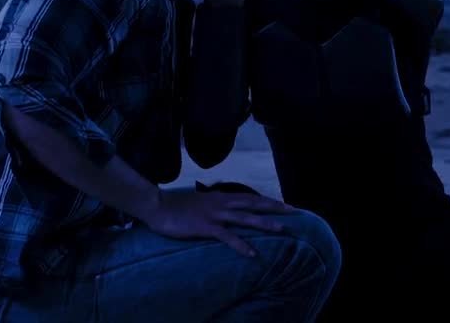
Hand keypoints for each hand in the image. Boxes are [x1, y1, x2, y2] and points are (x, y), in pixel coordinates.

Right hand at [142, 189, 295, 256]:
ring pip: (245, 218)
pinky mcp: (206, 227)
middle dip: (274, 206)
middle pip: (253, 203)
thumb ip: (212, 203)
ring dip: (264, 223)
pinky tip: (252, 253)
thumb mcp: (199, 200)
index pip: (248, 197)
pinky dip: (241, 245)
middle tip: (293, 210)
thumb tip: (222, 205)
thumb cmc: (175, 205)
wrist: (157, 205)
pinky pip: (228, 237)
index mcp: (220, 197)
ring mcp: (214, 215)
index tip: (282, 203)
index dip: (266, 200)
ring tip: (281, 229)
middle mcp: (221, 203)